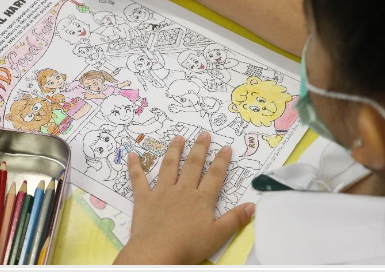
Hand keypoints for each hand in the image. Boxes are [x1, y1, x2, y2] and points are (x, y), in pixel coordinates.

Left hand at [116, 133, 253, 264]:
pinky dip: (135, 166)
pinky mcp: (144, 197)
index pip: (215, 176)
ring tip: (178, 138)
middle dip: (199, 148)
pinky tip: (132, 154)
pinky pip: (138, 178)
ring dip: (174, 151)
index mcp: (201, 199)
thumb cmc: (189, 245)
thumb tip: (252, 205)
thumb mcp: (218, 235)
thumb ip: (235, 219)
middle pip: (193, 165)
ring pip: (169, 166)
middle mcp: (182, 190)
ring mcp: (162, 192)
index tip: (226, 147)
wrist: (158, 251)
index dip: (221, 161)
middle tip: (203, 134)